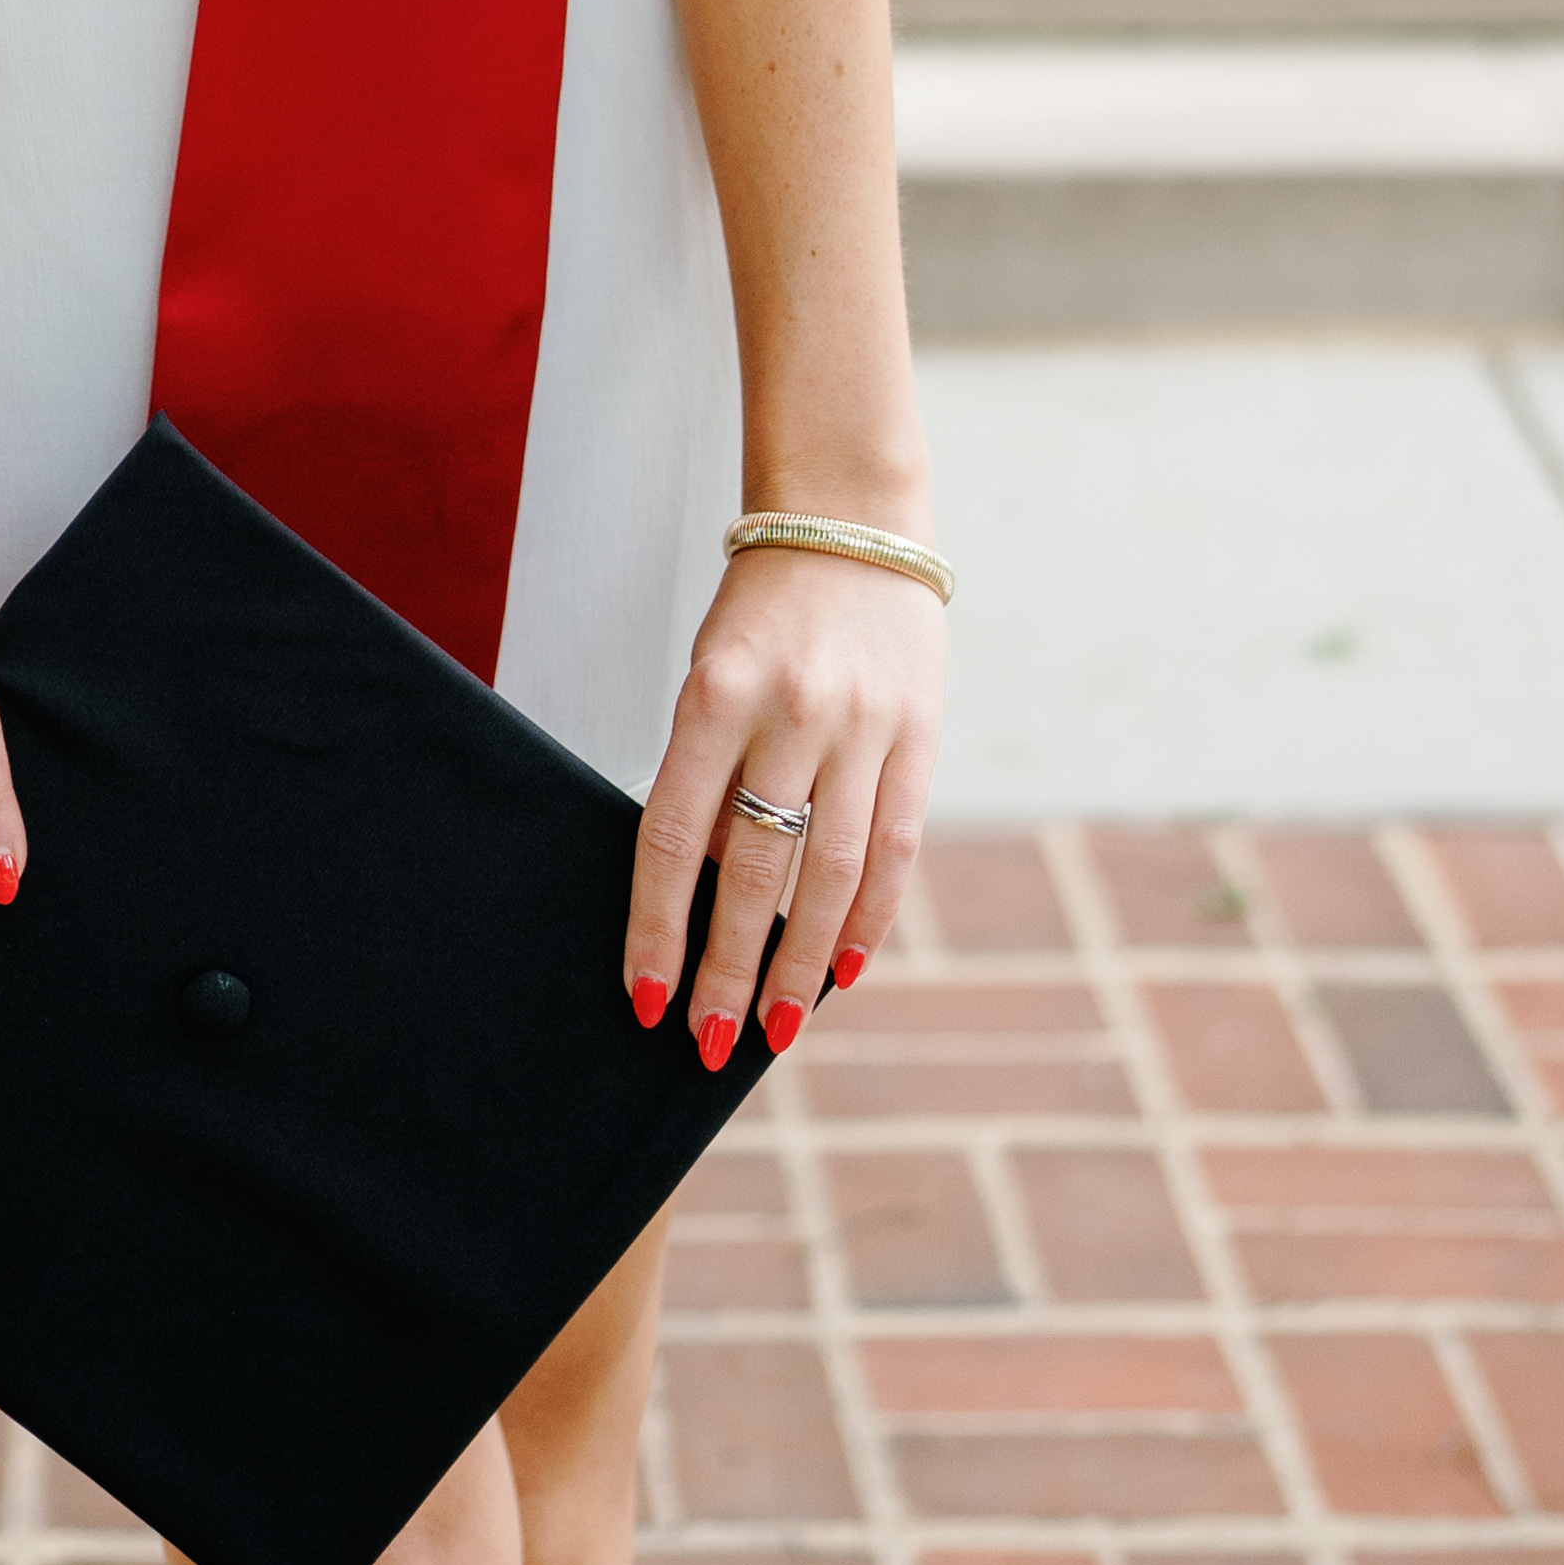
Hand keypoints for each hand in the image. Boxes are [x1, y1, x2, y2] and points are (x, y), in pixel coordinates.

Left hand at [626, 544, 944, 1063]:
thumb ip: (710, 775)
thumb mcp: (712, 674)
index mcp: (716, 692)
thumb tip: (709, 895)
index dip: (658, 927)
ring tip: (779, 1029)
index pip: (673, 836)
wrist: (852, 522)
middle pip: (753, 870)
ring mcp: (862, 726)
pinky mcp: (919, 736)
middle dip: (728, 970)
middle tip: (706, 1043)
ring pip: (829, 874)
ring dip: (802, 963)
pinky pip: (894, 848)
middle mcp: (791, 712)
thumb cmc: (762, 613)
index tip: (644, 998)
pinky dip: (869, 916)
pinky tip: (845, 968)